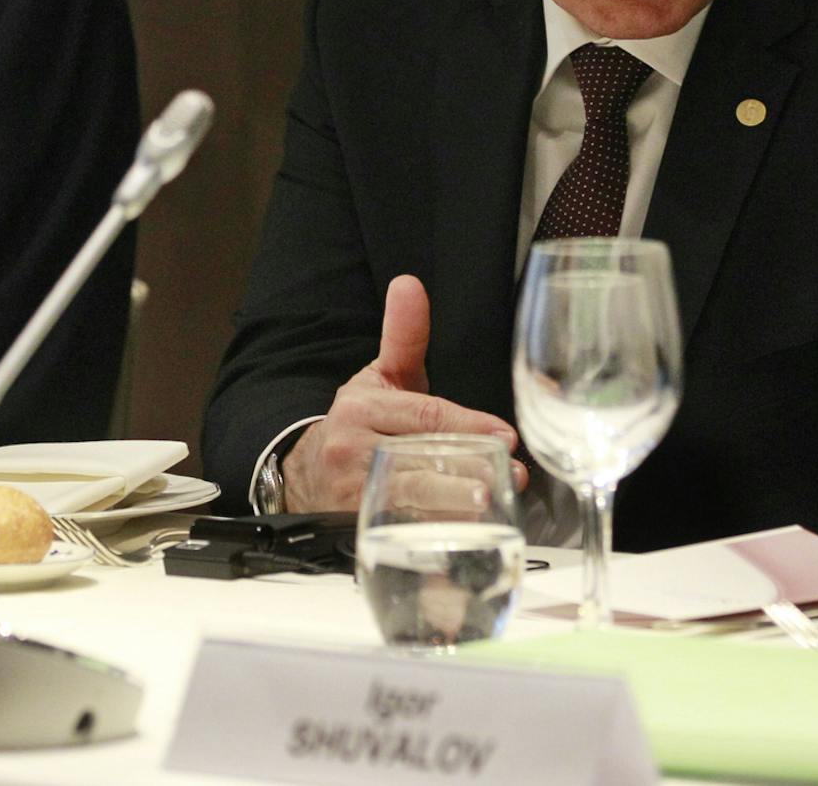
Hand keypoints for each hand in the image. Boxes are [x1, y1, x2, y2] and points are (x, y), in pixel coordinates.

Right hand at [283, 274, 526, 511]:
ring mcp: (351, 492)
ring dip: (458, 502)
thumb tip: (410, 285)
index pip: (423, 415)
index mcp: (361, 408)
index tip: (505, 437)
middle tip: (511, 473)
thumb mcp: (380, 378)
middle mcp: (352, 450)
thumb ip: (403, 337)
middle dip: (471, 466)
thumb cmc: (359, 423)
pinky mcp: (355, 526)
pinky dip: (436, 530)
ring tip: (492, 500)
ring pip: (412, 497)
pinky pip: (402, 529)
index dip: (468, 425)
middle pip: (420, 458)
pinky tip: (466, 530)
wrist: (307, 473)